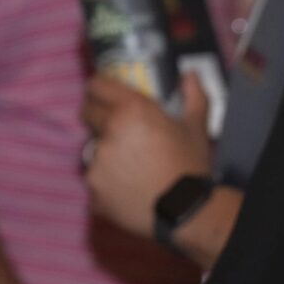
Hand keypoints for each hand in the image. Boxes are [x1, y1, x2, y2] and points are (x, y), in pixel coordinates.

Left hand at [80, 74, 211, 238]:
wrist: (185, 209)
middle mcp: (107, 132)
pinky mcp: (91, 187)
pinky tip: (127, 187)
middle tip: (117, 128)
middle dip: (98, 116)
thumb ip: (192, 96)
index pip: (96, 86)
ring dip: (104, 152)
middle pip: (88, 114)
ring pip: (91, 149)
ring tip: (130, 165)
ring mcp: (96, 161)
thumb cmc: (190, 165)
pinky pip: (94, 178)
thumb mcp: (196, 128)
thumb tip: (188, 75)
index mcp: (131, 111)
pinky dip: (106, 181)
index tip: (102, 92)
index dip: (98, 88)